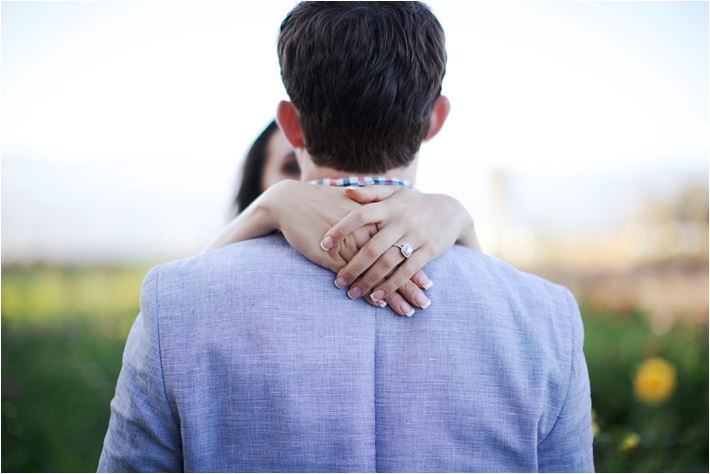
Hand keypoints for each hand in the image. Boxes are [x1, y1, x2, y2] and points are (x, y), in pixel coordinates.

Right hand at [262, 181, 431, 315]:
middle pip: (394, 264)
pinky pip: (355, 277)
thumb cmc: (321, 203)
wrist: (290, 202)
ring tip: (408, 311)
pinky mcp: (333, 256)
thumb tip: (385, 226)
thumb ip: (371, 215)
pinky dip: (367, 290)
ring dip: (393, 294)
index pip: (400, 249)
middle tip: (424, 303)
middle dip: (410, 286)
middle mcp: (367, 233)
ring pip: (378, 273)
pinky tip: (378, 303)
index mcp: (375, 220)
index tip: (428, 284)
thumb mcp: (350, 204)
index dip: (415, 268)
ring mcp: (350, 246)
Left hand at [320, 185, 480, 312]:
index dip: (341, 229)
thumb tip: (346, 192)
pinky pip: (406, 272)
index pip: (360, 216)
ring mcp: (415, 237)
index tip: (323, 244)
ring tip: (353, 293)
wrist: (452, 211)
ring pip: (387, 263)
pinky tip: (377, 297)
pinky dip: (391, 286)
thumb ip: (370, 192)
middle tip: (337, 282)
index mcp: (389, 206)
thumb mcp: (395, 192)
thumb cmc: (414, 202)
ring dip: (369, 280)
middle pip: (372, 247)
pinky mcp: (428, 251)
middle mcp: (401, 221)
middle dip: (352, 267)